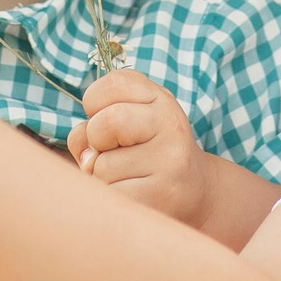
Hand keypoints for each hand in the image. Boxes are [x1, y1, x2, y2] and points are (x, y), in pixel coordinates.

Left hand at [67, 68, 211, 229]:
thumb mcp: (129, 124)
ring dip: (101, 175)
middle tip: (113, 151)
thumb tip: (86, 157)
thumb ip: (95, 125)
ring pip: (102, 166)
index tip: (106, 118)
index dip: (95, 102)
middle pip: (106, 123)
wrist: (194, 192)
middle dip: (95, 139)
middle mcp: (171, 126)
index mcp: (162, 100)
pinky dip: (110, 196)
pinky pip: (110, 194)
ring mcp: (170, 162)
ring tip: (127, 176)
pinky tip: (132, 193)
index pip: (115, 83)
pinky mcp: (162, 195)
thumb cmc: (147, 153)